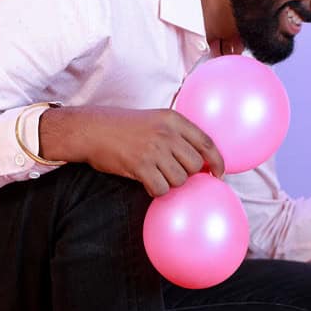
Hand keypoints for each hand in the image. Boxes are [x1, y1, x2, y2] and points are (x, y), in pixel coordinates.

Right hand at [40, 105, 224, 196]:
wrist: (91, 129)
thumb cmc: (123, 127)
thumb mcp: (155, 120)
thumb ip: (177, 134)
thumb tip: (201, 158)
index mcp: (173, 120)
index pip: (207, 143)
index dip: (217, 162)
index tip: (219, 173)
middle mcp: (167, 133)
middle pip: (195, 165)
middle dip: (188, 174)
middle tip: (173, 174)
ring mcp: (154, 149)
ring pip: (180, 180)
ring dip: (170, 183)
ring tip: (156, 175)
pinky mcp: (141, 166)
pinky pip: (162, 188)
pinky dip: (156, 190)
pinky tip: (147, 183)